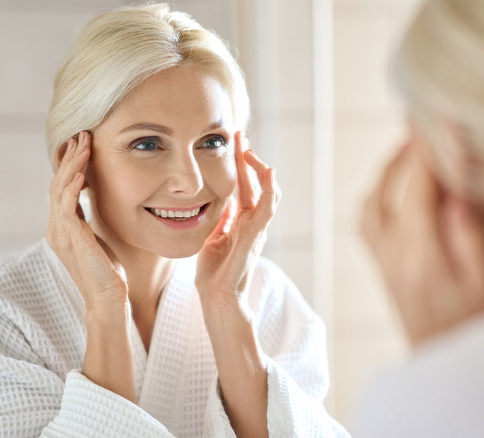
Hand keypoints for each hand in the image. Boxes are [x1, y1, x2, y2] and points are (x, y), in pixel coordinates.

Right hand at [46, 131, 127, 317]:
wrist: (107, 299)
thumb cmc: (108, 272)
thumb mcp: (98, 239)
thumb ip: (90, 222)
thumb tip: (95, 203)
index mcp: (61, 228)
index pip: (61, 188)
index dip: (69, 165)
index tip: (81, 144)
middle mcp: (56, 229)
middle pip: (57, 184)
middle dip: (69, 158)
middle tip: (81, 135)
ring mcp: (60, 234)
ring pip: (60, 190)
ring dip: (72, 165)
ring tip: (83, 144)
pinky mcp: (71, 240)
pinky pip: (66, 207)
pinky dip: (73, 188)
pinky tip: (82, 174)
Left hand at [195, 132, 280, 311]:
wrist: (217, 299)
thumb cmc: (214, 274)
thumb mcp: (213, 237)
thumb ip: (221, 219)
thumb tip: (223, 201)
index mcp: (241, 221)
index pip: (245, 185)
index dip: (240, 164)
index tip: (232, 142)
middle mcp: (252, 222)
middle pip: (257, 183)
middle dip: (248, 158)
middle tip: (238, 135)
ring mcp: (256, 229)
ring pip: (267, 191)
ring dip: (259, 168)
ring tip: (248, 149)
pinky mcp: (255, 236)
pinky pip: (268, 208)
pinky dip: (270, 189)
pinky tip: (268, 172)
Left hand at [360, 138, 483, 345]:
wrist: (444, 359)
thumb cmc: (472, 321)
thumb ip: (470, 233)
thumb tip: (453, 191)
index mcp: (420, 255)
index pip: (419, 189)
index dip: (428, 150)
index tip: (436, 118)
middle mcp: (391, 254)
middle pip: (388, 190)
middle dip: (405, 153)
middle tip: (422, 125)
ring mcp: (381, 260)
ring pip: (369, 204)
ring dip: (386, 172)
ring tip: (409, 150)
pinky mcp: (380, 265)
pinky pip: (365, 221)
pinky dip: (377, 195)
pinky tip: (394, 186)